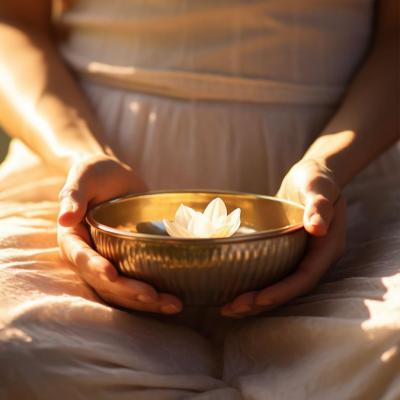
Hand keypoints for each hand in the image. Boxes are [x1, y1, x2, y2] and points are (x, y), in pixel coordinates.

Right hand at [57, 154, 181, 314]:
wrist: (115, 177)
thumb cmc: (96, 173)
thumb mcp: (84, 176)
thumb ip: (73, 195)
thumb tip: (64, 218)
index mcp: (73, 238)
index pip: (80, 256)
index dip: (94, 267)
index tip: (111, 274)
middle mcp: (89, 256)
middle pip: (104, 282)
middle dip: (127, 291)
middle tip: (152, 295)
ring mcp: (110, 261)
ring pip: (122, 290)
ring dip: (145, 301)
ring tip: (173, 304)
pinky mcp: (128, 262)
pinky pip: (137, 282)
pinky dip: (154, 294)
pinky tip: (175, 299)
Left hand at [221, 159, 345, 317]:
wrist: (311, 176)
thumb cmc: (317, 179)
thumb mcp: (319, 186)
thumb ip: (320, 205)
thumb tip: (318, 228)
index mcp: (327, 248)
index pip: (305, 278)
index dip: (283, 292)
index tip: (258, 300)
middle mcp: (314, 259)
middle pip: (289, 289)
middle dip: (261, 303)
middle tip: (230, 310)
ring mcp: (299, 258)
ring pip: (278, 286)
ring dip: (254, 300)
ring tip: (226, 308)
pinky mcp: (286, 253)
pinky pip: (270, 273)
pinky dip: (253, 283)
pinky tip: (230, 287)